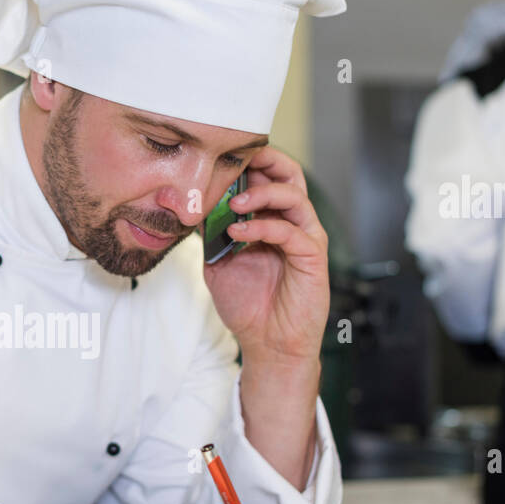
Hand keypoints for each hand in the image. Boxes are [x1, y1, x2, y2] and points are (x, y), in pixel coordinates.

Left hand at [203, 146, 329, 363]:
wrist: (267, 344)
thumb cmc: (248, 305)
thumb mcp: (218, 263)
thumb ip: (210, 235)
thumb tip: (192, 205)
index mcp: (272, 220)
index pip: (268, 177)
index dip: (249, 164)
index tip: (221, 159)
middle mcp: (292, 224)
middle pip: (290, 175)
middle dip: (265, 161)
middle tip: (237, 163)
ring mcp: (305, 238)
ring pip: (294, 197)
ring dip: (262, 193)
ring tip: (234, 203)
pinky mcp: (313, 258)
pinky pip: (292, 232)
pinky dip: (264, 227)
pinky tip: (239, 232)